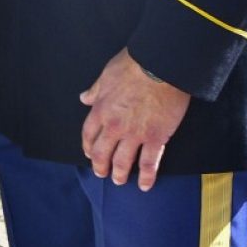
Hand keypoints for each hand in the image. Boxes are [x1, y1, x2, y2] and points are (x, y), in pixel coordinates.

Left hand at [80, 50, 190, 190]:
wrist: (162, 64)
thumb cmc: (136, 62)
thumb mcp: (109, 72)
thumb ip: (97, 88)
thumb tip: (85, 98)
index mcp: (102, 109)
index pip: (89, 135)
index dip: (89, 147)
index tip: (90, 153)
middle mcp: (114, 126)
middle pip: (102, 154)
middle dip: (101, 166)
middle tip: (103, 172)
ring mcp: (135, 134)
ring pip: (122, 163)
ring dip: (120, 174)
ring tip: (120, 179)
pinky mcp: (155, 137)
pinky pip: (148, 163)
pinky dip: (146, 177)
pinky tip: (145, 184)